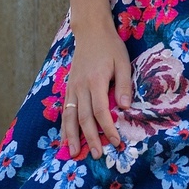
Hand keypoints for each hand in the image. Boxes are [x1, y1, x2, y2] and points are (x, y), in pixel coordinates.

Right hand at [61, 24, 133, 159]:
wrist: (90, 33)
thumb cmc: (110, 47)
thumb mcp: (123, 62)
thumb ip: (124, 85)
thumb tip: (125, 108)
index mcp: (96, 81)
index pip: (100, 110)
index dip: (108, 128)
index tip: (116, 142)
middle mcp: (80, 87)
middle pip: (83, 118)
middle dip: (91, 138)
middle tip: (98, 155)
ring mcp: (72, 88)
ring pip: (69, 116)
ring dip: (72, 137)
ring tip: (75, 154)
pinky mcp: (68, 88)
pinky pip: (64, 110)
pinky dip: (63, 126)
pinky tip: (65, 139)